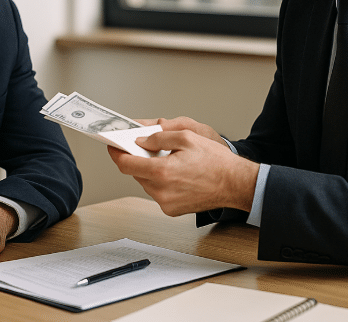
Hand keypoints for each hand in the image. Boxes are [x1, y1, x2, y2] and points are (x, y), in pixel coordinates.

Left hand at [108, 122, 257, 215]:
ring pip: (145, 183)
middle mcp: (161, 191)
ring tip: (164, 159)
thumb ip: (158, 139)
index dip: (116, 153)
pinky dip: (159, 181)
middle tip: (142, 147)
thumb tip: (141, 141)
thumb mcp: (186, 137)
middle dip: (136, 159)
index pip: (126, 164)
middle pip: (135, 173)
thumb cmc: (215, 161)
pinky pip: (157, 192)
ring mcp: (166, 203)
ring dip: (149, 170)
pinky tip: (173, 173)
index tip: (112, 146)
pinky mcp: (172, 210)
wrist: (235, 184)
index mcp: (162, 172)